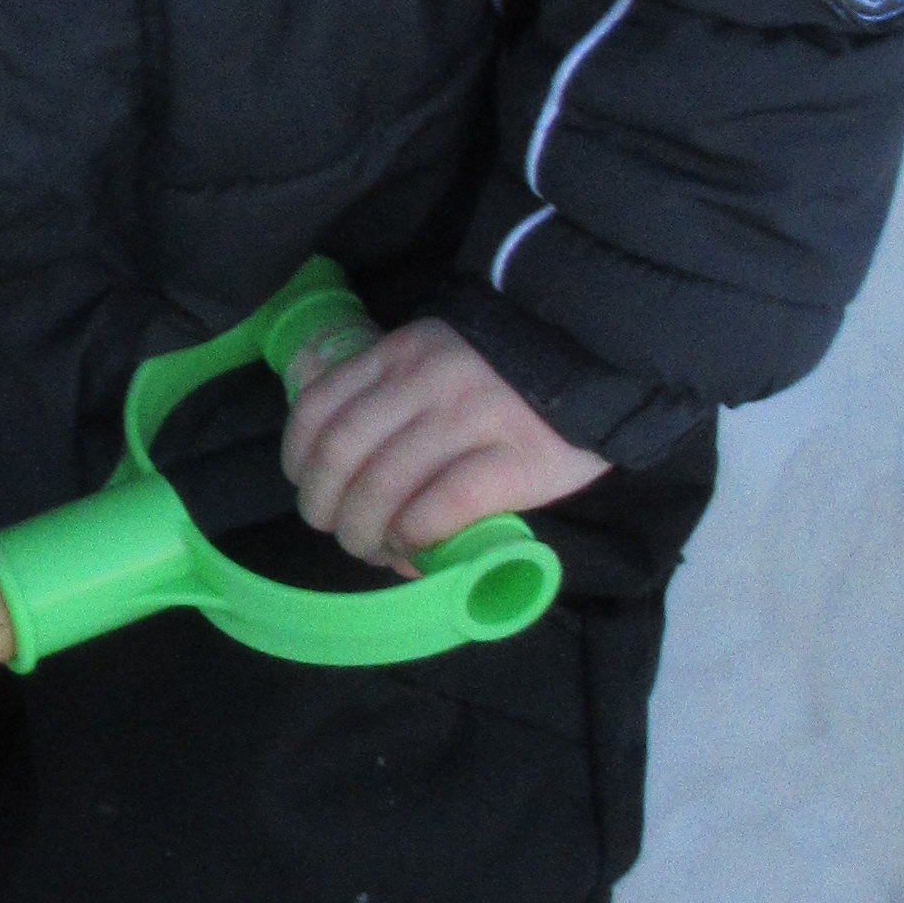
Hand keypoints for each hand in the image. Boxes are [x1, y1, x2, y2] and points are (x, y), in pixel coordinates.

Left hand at [281, 321, 607, 569]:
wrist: (604, 358)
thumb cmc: (510, 376)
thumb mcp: (439, 360)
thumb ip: (390, 396)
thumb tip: (342, 478)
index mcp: (401, 352)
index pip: (317, 409)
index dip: (299, 463)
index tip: (310, 491)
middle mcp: (427, 380)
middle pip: (340, 456)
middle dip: (326, 509)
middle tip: (344, 533)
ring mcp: (473, 417)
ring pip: (383, 486)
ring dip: (366, 534)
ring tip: (379, 550)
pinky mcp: (517, 459)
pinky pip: (442, 505)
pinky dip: (415, 535)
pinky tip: (417, 546)